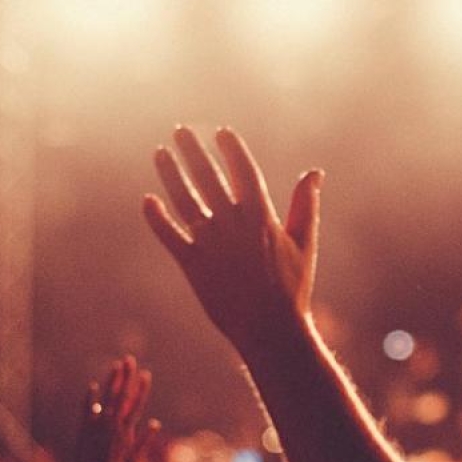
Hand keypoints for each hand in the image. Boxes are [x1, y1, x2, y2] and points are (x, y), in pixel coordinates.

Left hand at [75, 356, 157, 461]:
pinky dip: (89, 398)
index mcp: (127, 429)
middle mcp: (114, 424)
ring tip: (115, 365)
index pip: (137, 403)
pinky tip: (92, 386)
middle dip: (127, 376)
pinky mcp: (85, 429)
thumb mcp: (135, 457)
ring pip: (107, 397)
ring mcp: (99, 425)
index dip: (142, 388)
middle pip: (122, 394)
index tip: (146, 374)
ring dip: (111, 380)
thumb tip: (155, 423)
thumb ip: (144, 439)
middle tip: (129, 359)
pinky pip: (87, 409)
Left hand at [143, 125, 322, 357]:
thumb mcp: (304, 243)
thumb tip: (314, 172)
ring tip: (160, 153)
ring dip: (170, 174)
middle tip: (181, 131)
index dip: (232, 149)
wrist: (270, 329)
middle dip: (194, 151)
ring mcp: (210, 243)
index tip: (221, 132)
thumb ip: (306, 204)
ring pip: (183, 199)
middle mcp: (232, 223)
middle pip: (208, 176)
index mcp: (261, 216)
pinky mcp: (192, 264)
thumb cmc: (292, 289)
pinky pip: (169, 235)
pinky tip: (147, 200)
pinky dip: (156, 217)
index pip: (243, 171)